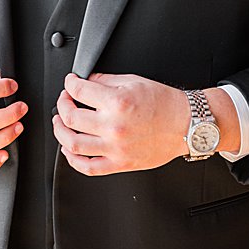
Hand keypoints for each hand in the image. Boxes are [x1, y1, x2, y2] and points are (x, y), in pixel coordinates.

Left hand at [53, 72, 190, 174]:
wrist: (188, 124)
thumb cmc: (165, 103)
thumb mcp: (133, 81)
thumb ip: (104, 80)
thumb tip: (84, 81)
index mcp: (117, 102)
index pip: (78, 91)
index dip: (68, 84)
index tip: (69, 83)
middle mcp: (114, 126)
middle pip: (70, 117)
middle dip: (62, 104)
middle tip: (64, 100)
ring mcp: (116, 148)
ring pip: (73, 143)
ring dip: (60, 131)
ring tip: (61, 123)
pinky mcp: (121, 164)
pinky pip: (88, 167)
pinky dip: (73, 159)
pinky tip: (69, 149)